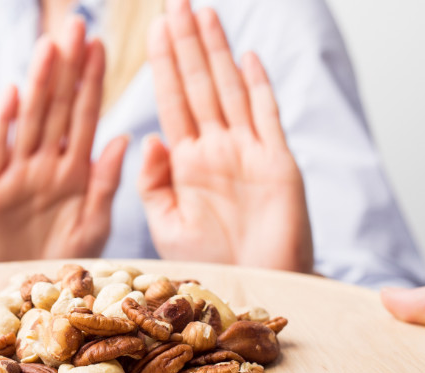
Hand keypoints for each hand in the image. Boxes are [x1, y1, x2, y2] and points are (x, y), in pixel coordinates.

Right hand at [0, 18, 128, 263]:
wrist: (27, 296)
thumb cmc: (65, 263)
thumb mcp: (95, 226)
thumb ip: (107, 182)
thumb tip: (124, 136)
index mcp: (76, 171)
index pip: (86, 116)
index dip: (93, 81)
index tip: (101, 45)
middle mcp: (46, 165)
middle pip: (58, 108)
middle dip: (68, 68)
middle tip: (76, 25)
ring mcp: (17, 175)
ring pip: (30, 121)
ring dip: (40, 84)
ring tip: (50, 48)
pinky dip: (3, 123)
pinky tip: (13, 92)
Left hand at [139, 0, 313, 272]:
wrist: (252, 291)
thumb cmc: (210, 262)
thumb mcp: (166, 224)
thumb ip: (153, 183)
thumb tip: (147, 137)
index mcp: (187, 161)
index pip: (172, 102)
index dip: (163, 65)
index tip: (152, 30)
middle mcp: (217, 148)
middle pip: (198, 85)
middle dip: (186, 44)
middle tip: (173, 3)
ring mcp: (248, 152)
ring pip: (229, 91)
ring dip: (216, 53)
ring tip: (203, 14)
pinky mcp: (277, 164)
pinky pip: (267, 119)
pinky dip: (258, 89)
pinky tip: (247, 58)